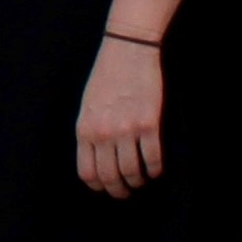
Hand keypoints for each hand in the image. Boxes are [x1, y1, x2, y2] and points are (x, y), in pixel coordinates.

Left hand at [75, 34, 165, 198]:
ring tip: (143, 180)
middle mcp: (103, 134)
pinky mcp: (149, 124)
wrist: (128, 49)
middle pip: (110, 178)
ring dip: (139, 182)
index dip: (99, 186)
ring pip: (132, 172)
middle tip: (127, 192)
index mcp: (85, 129)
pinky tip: (156, 169)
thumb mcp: (88, 105)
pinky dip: (156, 170)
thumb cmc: (107, 75)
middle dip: (119, 191)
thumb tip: (96, 159)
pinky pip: (153, 159)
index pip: (87, 173)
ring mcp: (126, 130)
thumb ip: (90, 132)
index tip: (107, 187)